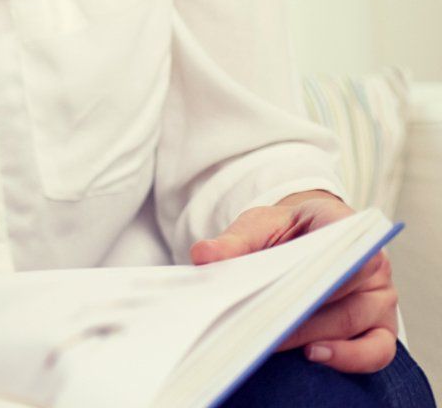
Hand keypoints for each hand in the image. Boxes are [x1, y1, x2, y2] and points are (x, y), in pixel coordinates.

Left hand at [191, 193, 396, 373]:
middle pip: (343, 293)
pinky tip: (313, 357)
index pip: (345, 249)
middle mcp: (372, 266)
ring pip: (353, 325)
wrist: (302, 240)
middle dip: (299, 311)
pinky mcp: (378, 329)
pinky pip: (376, 352)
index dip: (320, 269)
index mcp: (345, 229)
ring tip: (274, 342)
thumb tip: (205, 256)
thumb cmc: (284, 232)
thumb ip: (234, 240)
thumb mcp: (256, 225)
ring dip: (313, 336)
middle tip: (260, 323)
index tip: (289, 285)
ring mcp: (378, 299)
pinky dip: (348, 359)